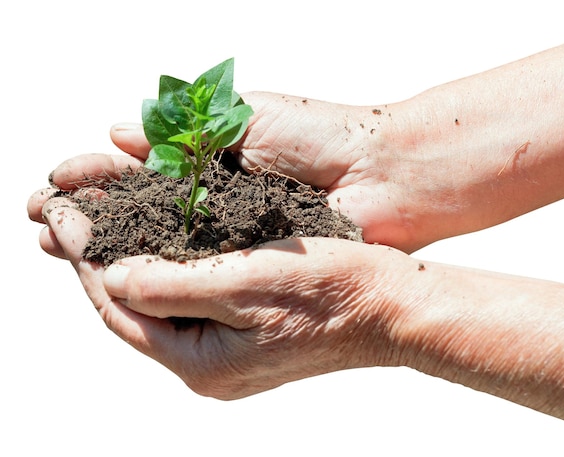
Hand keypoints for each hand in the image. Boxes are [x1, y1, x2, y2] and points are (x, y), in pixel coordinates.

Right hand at [29, 92, 461, 253]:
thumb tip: (118, 130)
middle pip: (141, 210)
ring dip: (111, 244)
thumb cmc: (323, 137)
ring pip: (159, 243)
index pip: (141, 169)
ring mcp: (232, 234)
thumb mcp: (247, 117)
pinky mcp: (252, 263)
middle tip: (43, 215)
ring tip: (59, 243)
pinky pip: (196, 269)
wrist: (385, 177)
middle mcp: (216, 200)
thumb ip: (184, 127)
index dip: (100, 177)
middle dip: (93, 212)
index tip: (58, 180)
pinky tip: (116, 272)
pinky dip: (156, 269)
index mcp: (213, 159)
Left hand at [37, 196, 421, 397]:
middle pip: (132, 309)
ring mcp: (226, 348)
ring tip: (97, 219)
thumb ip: (173, 285)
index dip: (86, 260)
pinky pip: (186, 296)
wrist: (389, 306)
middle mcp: (207, 364)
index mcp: (202, 363)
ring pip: (158, 301)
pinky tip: (154, 235)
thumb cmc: (331, 291)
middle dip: (96, 261)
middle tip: (65, 213)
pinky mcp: (243, 328)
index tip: (61, 214)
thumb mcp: (247, 282)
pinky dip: (164, 263)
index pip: (121, 310)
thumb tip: (113, 277)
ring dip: (128, 258)